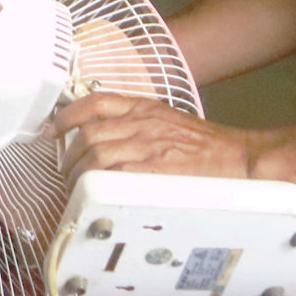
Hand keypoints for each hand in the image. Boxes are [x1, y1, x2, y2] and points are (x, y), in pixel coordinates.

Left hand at [52, 91, 253, 179]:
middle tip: (65, 171)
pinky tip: (97, 193)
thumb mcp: (169, 121)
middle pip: (88, 133)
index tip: (54, 128)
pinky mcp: (157, 170)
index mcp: (146, 107)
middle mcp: (143, 122)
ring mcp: (150, 145)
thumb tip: (107, 136)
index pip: (95, 102)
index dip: (67, 115)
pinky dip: (99, 184)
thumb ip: (138, 123)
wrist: (241, 158)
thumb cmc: (209, 147)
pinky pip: (115, 174)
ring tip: (78, 187)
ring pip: (96, 155)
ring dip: (79, 174)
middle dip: (68, 155)